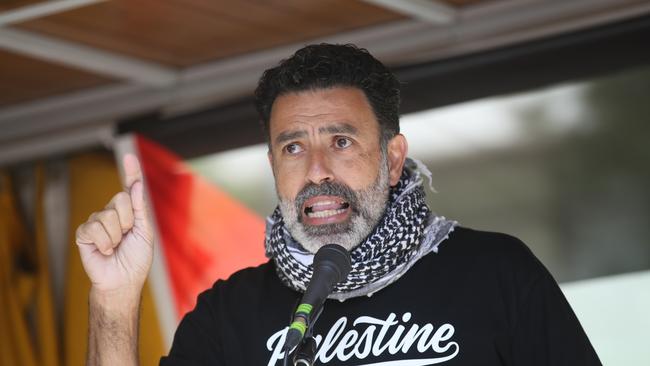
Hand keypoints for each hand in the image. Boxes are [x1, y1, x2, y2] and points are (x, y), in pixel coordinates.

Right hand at [76, 154, 152, 294]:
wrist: (123, 280)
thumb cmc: (136, 258)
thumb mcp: (145, 232)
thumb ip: (140, 209)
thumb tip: (136, 185)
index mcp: (130, 212)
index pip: (129, 188)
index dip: (130, 172)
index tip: (129, 156)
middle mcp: (112, 213)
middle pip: (120, 199)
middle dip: (128, 221)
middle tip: (128, 237)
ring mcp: (97, 221)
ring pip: (107, 215)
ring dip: (116, 235)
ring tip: (116, 247)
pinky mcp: (84, 232)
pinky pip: (93, 227)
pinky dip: (104, 241)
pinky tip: (105, 251)